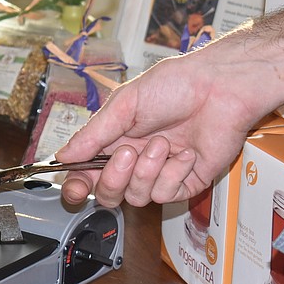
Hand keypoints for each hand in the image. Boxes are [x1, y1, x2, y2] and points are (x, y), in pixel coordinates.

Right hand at [54, 54, 258, 207]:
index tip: (75, 190)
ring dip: (147, 170)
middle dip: (113, 179)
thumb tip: (63, 156)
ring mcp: (159, 174)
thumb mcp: (123, 105)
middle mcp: (134, 161)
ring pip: (136, 197)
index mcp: (113, 141)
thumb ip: (92, 135)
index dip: (77, 186)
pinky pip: (166, 195)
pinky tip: (185, 153)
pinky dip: (173, 174)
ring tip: (163, 143)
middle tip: (126, 152)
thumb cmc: (174, 86)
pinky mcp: (185, 183)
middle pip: (108, 194)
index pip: (86, 174)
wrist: (220, 88)